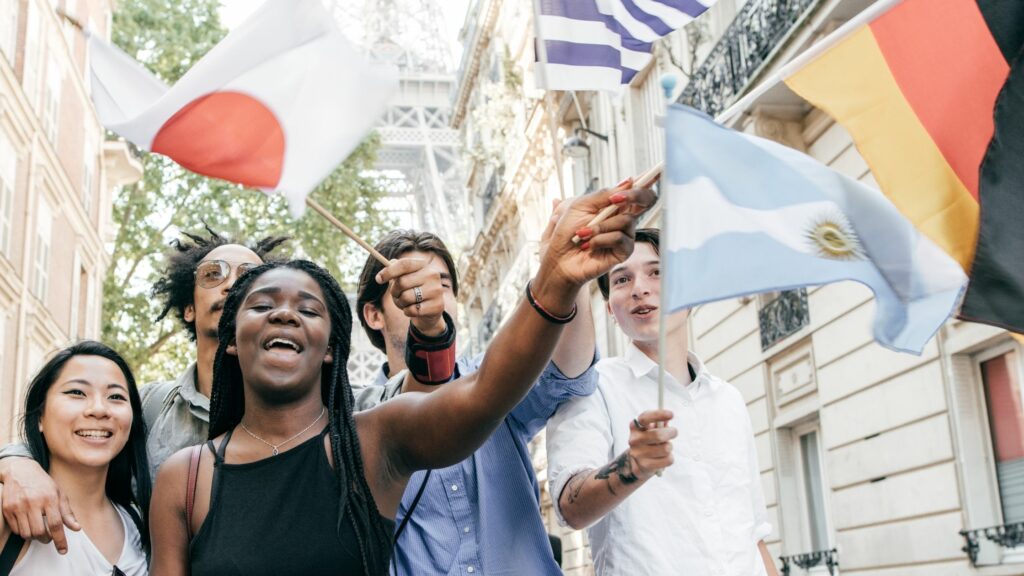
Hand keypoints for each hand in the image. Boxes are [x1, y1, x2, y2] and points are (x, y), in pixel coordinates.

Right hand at [0, 457, 79, 552]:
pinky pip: (16, 529)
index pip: (56, 524)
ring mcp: (18, 506)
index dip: (60, 539)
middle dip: (46, 539)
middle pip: (39, 532)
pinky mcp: (7, 509)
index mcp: (49, 498)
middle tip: (48, 536)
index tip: (63, 550)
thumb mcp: (59, 493)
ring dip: (34, 536)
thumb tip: (76, 528)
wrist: (20, 470)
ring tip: (38, 530)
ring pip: (26, 533)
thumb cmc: (43, 483)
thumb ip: (67, 512)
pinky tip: (28, 523)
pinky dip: (23, 531)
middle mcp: (33, 502)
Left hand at [375, 256, 446, 336]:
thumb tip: (388, 263)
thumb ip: (396, 269)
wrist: (429, 310)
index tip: (378, 279)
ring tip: (405, 303)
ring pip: (406, 297)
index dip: (389, 271)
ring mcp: (436, 290)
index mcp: (424, 265)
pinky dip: (407, 312)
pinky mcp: (437, 306)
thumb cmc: (413, 291)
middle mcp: (432, 275)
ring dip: (400, 303)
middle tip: (395, 294)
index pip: (404, 264)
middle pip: (402, 282)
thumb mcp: (404, 278)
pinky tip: (413, 310)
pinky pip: (412, 310)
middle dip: (394, 291)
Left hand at [537, 183, 656, 292]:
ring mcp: (625, 234)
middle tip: (616, 199)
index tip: (641, 176)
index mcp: (614, 204)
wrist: (558, 259)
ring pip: (626, 220)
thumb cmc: (565, 232)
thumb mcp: (580, 205)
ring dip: (599, 226)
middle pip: (647, 200)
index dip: (647, 180)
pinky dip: (600, 239)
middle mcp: (623, 217)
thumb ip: (603, 194)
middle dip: (635, 195)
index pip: (638, 189)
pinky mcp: (623, 251)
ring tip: (582, 234)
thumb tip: (628, 181)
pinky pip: (619, 238)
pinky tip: (589, 245)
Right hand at [627, 410, 676, 479]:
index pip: (645, 418)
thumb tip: (668, 419)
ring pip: (666, 448)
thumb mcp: (652, 429)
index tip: (671, 414)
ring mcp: (638, 453)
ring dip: (670, 447)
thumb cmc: (649, 441)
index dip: (658, 415)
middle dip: (671, 432)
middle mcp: (634, 439)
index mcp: (635, 427)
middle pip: (658, 435)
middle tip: (674, 432)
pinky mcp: (645, 465)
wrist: (638, 462)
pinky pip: (668, 460)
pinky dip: (669, 458)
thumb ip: (660, 423)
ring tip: (665, 447)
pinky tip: (663, 457)